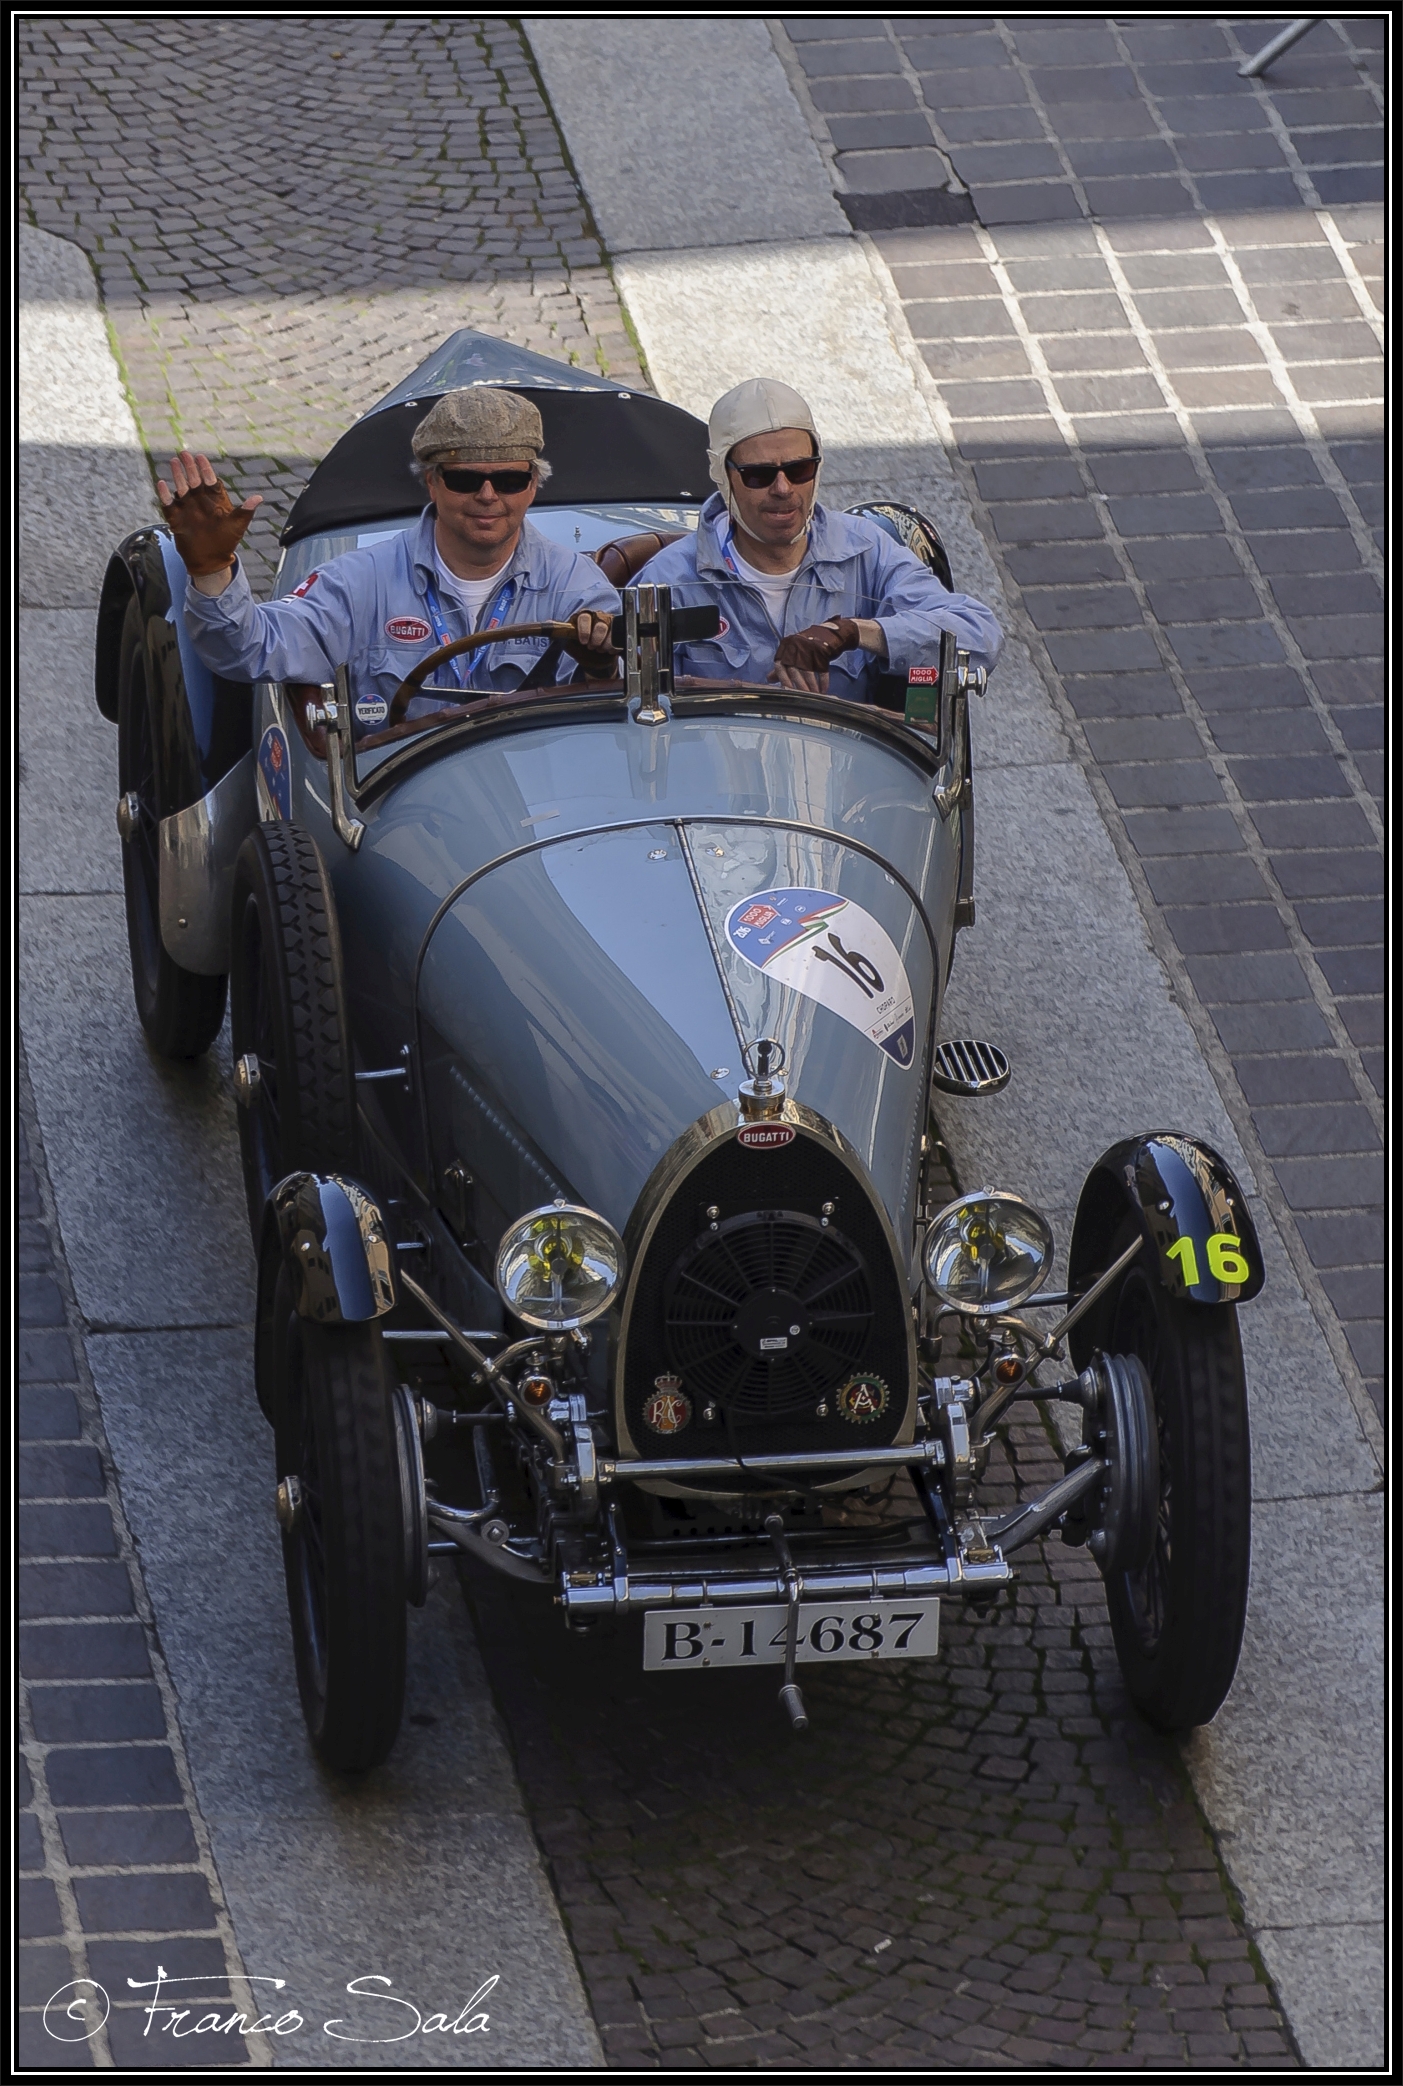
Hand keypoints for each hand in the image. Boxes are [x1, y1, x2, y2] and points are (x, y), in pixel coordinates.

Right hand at [156, 451, 262, 578]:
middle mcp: (200, 501)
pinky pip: (168, 504)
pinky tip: (161, 483)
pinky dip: (164, 495)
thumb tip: (259, 498)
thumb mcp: (237, 526)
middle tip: (184, 453)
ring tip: (174, 462)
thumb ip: (245, 511)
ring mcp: (187, 508)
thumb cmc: (226, 542)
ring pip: (180, 488)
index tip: (201, 457)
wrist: (210, 561)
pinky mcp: (176, 518)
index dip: (205, 468)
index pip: (209, 480)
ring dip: (177, 475)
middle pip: (193, 480)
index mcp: (215, 500)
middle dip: (189, 467)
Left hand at [560, 608, 618, 680]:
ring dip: (604, 644)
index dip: (584, 629)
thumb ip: (560, 634)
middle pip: (600, 624)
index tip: (583, 641)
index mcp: (583, 617)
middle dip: (596, 639)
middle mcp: (597, 617)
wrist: (593, 659)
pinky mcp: (619, 631)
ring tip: (599, 649)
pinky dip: (613, 647)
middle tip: (591, 647)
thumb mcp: (568, 642)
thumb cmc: (580, 648)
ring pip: (611, 631)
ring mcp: (609, 623)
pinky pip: (619, 638)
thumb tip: (547, 625)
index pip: (584, 617)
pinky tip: (607, 650)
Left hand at [769, 616, 860, 690]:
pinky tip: (824, 689)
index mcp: (785, 647)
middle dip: (800, 685)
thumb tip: (769, 679)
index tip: (788, 691)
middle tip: (804, 696)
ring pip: (808, 671)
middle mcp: (795, 646)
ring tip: (815, 695)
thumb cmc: (806, 646)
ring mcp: (809, 647)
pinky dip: (823, 680)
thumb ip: (782, 665)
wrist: (828, 633)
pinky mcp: (822, 650)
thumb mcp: (792, 653)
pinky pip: (822, 669)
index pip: (780, 666)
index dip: (783, 680)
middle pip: (794, 670)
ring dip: (812, 685)